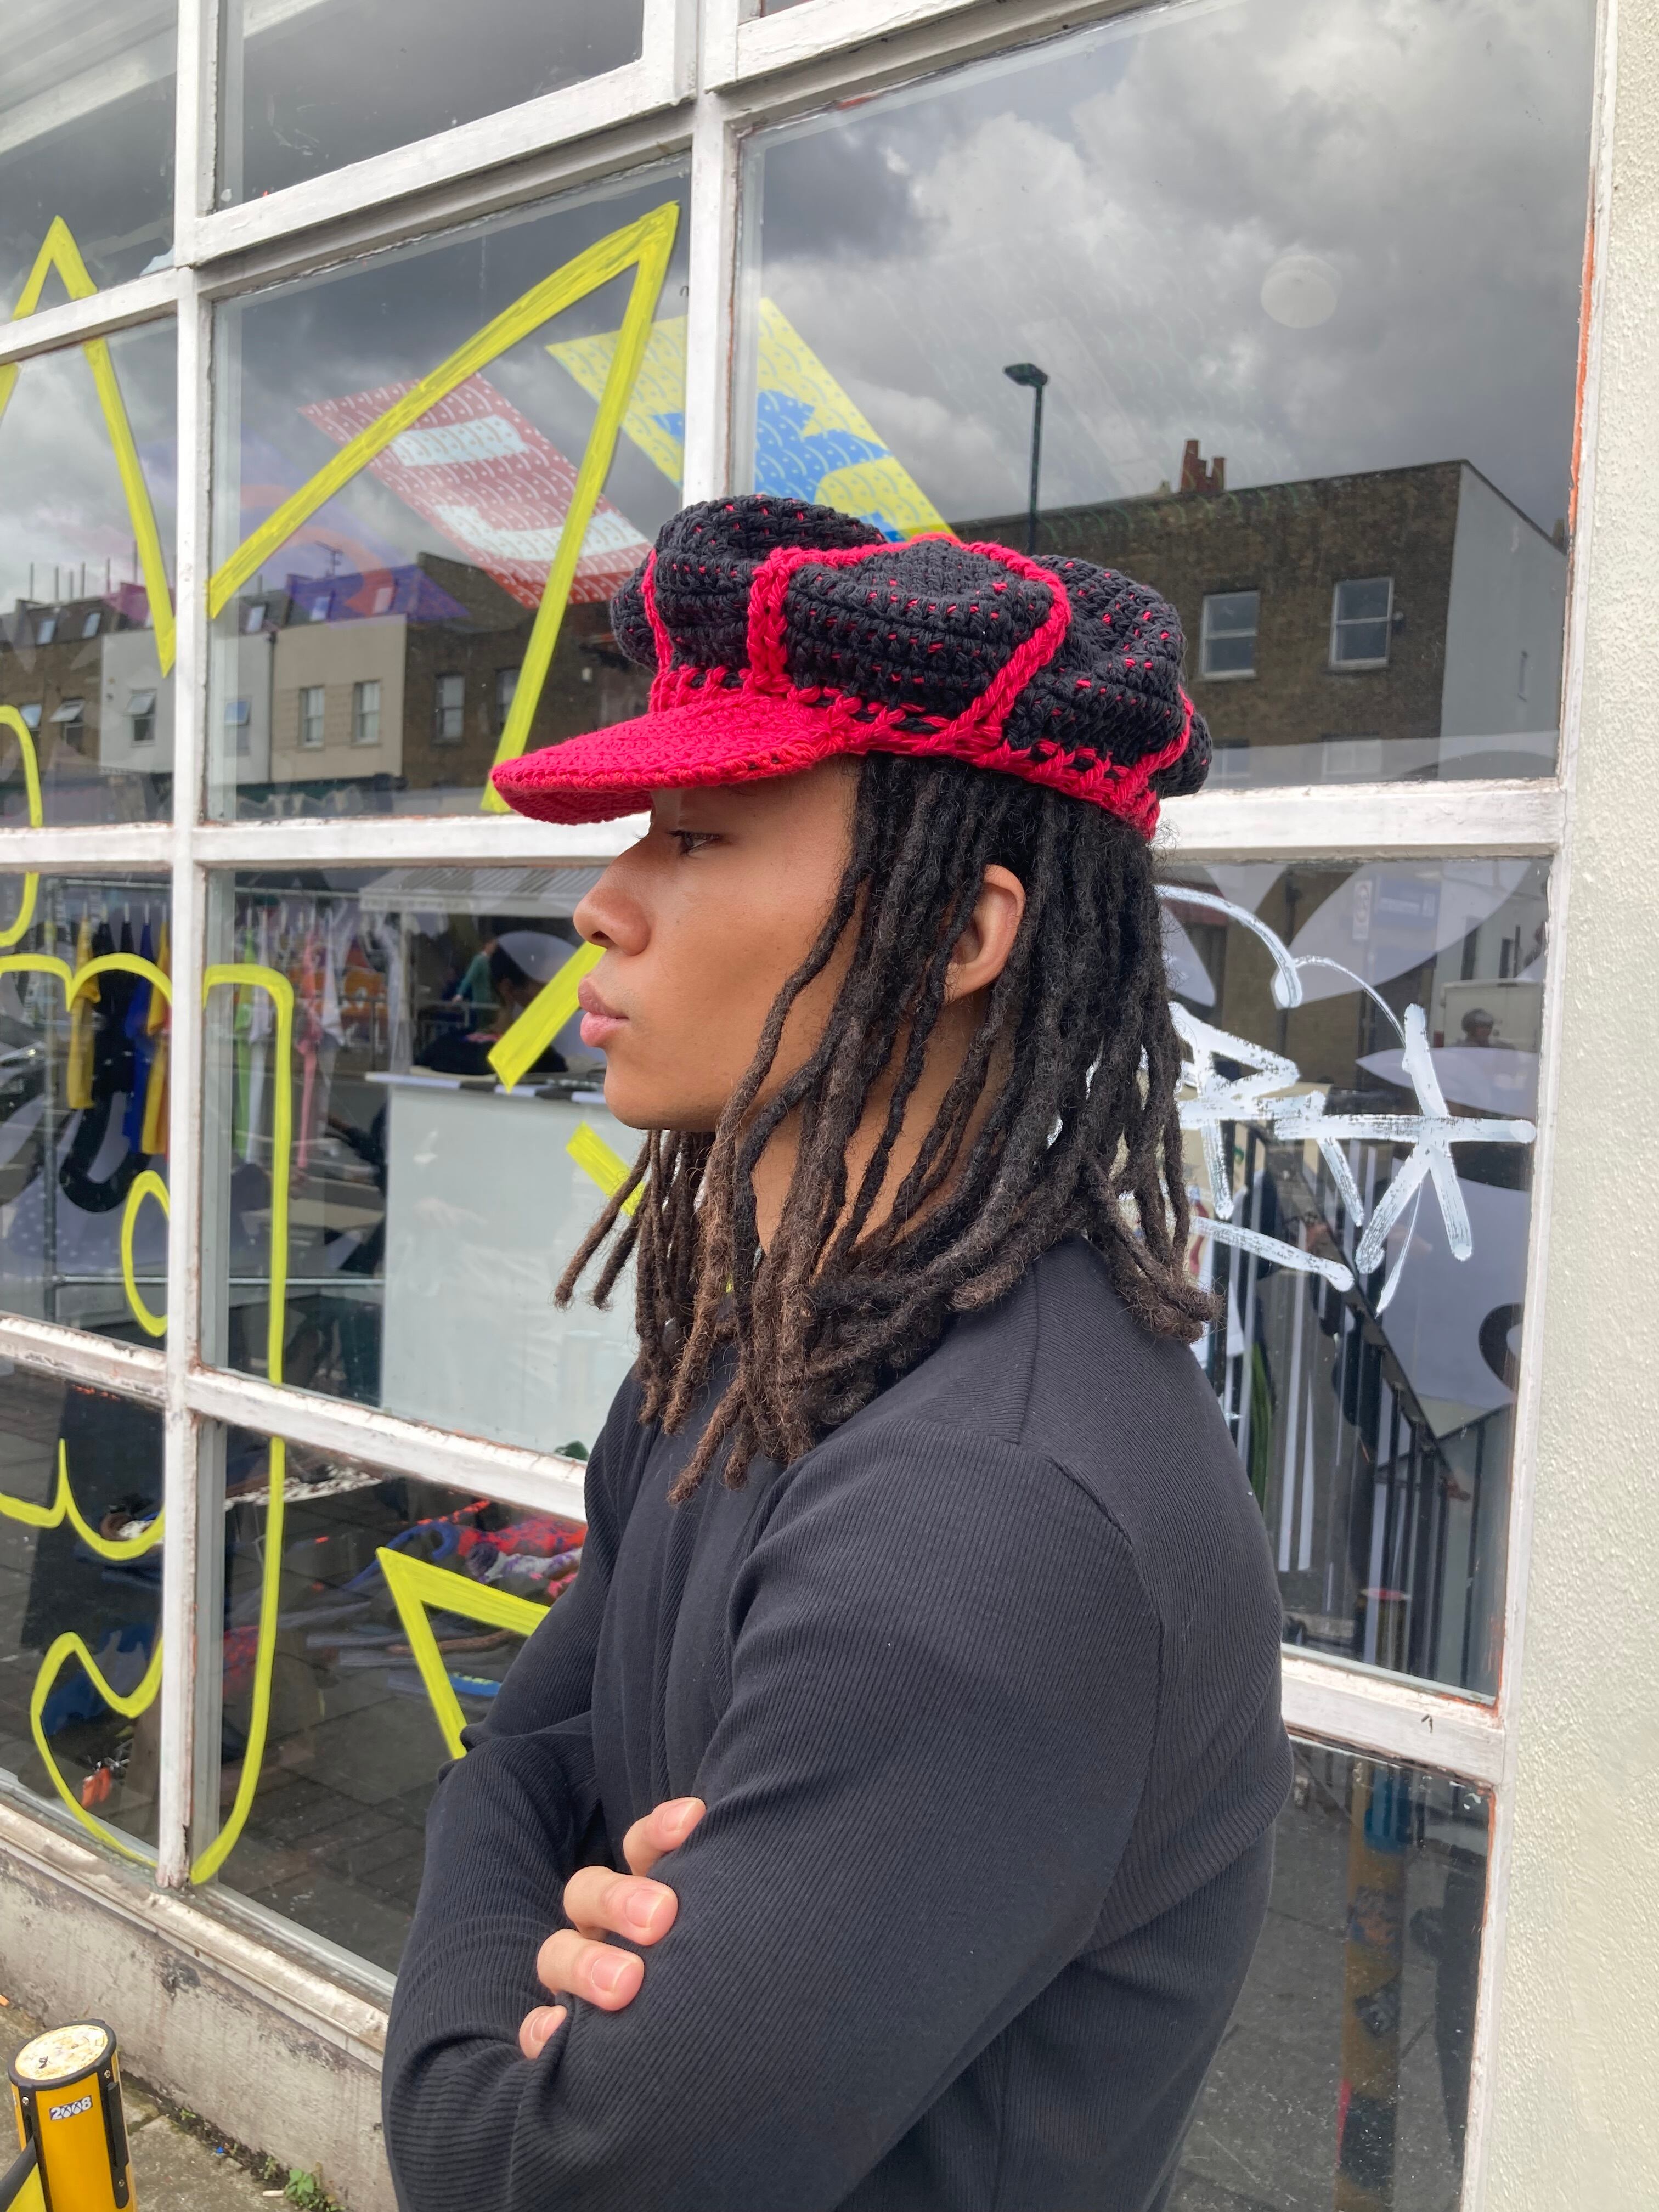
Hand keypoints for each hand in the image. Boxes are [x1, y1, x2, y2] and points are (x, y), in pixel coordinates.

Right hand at [518, 1796, 704, 2058]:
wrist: (711, 2071)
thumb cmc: (719, 1982)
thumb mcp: (718, 1938)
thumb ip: (723, 1906)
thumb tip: (766, 1866)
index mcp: (645, 1895)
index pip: (641, 1847)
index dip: (661, 1830)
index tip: (694, 1819)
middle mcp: (605, 1929)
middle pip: (588, 1890)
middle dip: (619, 1899)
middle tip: (660, 1918)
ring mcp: (577, 1978)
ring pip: (557, 1952)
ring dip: (586, 1963)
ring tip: (625, 1986)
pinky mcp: (559, 2034)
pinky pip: (536, 2029)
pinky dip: (543, 2028)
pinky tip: (561, 2029)